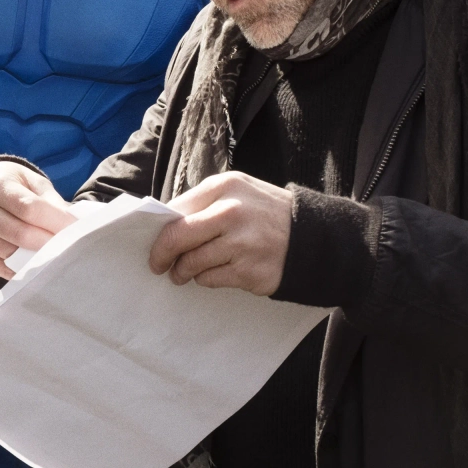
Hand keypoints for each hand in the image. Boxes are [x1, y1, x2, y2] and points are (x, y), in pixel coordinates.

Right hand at [0, 161, 77, 280]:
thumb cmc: (13, 186)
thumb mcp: (33, 183)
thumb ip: (51, 203)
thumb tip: (71, 227)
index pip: (28, 208)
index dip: (55, 222)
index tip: (76, 231)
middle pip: (19, 234)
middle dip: (49, 243)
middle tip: (71, 249)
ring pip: (10, 254)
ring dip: (36, 258)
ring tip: (55, 256)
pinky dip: (20, 269)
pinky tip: (34, 264)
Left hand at [149, 171, 292, 294]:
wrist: (314, 238)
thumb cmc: (267, 215)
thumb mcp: (240, 193)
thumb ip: (205, 204)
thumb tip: (166, 225)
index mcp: (225, 187)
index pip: (177, 209)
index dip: (160, 229)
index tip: (154, 241)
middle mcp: (231, 212)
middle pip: (177, 236)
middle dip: (160, 254)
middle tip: (157, 264)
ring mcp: (240, 243)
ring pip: (191, 262)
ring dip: (182, 271)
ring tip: (183, 273)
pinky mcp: (248, 270)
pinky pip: (209, 279)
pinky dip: (204, 279)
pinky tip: (213, 274)